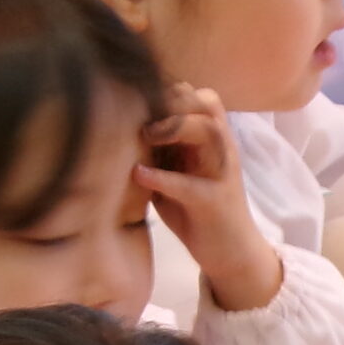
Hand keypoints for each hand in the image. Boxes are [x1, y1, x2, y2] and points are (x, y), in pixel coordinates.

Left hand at [135, 84, 282, 312]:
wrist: (230, 254)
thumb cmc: (194, 209)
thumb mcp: (173, 172)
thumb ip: (155, 149)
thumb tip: (113, 124)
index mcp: (211, 140)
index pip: (197, 95)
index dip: (170, 90)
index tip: (138, 97)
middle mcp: (220, 150)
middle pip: (206, 103)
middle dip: (173, 99)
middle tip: (141, 113)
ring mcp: (221, 174)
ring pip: (208, 131)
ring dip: (175, 127)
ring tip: (145, 136)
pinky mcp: (214, 203)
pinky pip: (191, 185)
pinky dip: (163, 178)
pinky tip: (139, 175)